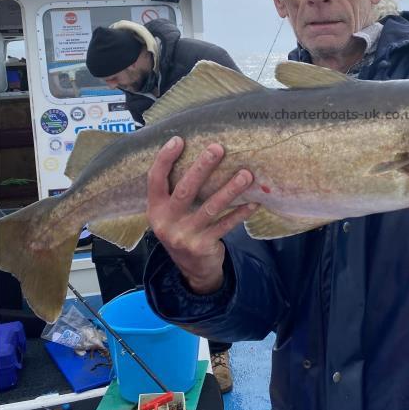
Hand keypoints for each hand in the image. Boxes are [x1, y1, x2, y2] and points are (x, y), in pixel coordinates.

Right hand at [147, 137, 254, 293]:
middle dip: (202, 168)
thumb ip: (176, 191)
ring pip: (210, 208)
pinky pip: (225, 225)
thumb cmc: (183, 228)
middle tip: (218, 148)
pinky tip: (254, 202)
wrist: (191, 269)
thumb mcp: (171, 213)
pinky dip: (240, 213)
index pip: (155, 179)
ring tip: (246, 174)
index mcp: (155, 209)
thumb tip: (199, 154)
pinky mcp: (202, 246)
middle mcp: (166, 222)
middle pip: (185, 190)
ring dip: (230, 189)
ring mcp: (184, 236)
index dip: (165, 159)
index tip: (179, 140)